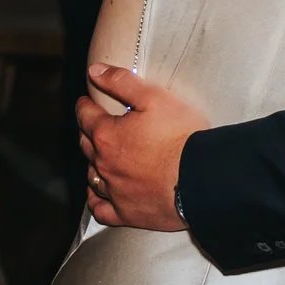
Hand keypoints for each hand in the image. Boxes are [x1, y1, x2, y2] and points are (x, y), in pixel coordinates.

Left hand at [79, 63, 206, 230]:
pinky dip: (95, 199)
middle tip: (93, 125)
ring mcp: (114, 191)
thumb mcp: (154, 97)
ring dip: (92, 163)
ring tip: (98, 156)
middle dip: (87, 132)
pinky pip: (100, 209)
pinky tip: (98, 193)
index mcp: (107, 134)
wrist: (201, 179)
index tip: (85, 102)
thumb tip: (94, 70)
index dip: (84, 106)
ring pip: (92, 175)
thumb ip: (121, 82)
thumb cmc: (180, 136)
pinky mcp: (126, 213)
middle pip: (86, 145)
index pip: (85, 116)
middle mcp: (104, 164)